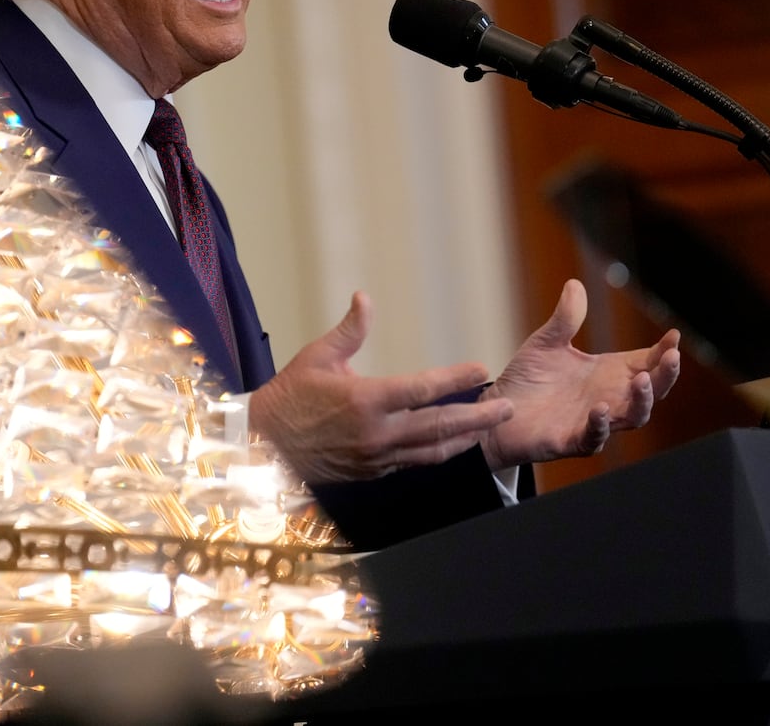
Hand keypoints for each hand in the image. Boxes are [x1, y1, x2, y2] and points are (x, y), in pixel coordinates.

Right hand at [248, 292, 513, 484]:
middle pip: (439, 426)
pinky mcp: (372, 472)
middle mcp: (376, 433)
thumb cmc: (288, 397)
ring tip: (489, 428)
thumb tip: (365, 298)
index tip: (480, 369)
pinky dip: (438, 453)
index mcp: (365, 401)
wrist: (262, 446)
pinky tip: (453, 445)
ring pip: (432, 451)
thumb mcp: (317, 357)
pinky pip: (414, 463)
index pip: (422, 389)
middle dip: (478, 417)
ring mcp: (376, 457)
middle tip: (507, 408)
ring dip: (465, 439)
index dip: (455, 379)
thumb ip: (349, 330)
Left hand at [478, 279, 679, 468]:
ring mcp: (594, 422)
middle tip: (672, 357)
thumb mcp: (547, 342)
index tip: (674, 336)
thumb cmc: (528, 379)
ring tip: (641, 380)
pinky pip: (594, 438)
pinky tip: (599, 408)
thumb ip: (565, 318)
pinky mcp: (572, 441)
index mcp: (608, 374)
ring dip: (641, 400)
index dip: (663, 352)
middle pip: (651, 391)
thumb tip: (575, 283)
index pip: (647, 362)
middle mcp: (609, 399)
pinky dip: (600, 425)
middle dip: (665, 375)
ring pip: (633, 417)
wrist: (497, 409)